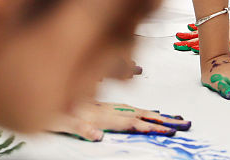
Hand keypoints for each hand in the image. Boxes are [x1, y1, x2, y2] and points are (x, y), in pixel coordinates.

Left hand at [52, 100, 190, 141]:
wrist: (44, 93)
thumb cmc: (51, 111)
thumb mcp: (62, 122)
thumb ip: (80, 128)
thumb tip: (98, 136)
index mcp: (102, 114)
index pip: (133, 122)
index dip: (151, 127)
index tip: (169, 131)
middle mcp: (109, 109)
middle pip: (142, 115)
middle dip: (165, 120)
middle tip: (185, 124)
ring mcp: (109, 107)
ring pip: (140, 111)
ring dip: (159, 115)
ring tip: (177, 118)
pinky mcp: (106, 108)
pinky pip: (132, 108)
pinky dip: (146, 111)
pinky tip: (152, 113)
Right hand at [173, 12, 229, 54]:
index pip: (216, 42)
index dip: (203, 45)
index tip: (189, 48)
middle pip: (207, 34)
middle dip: (192, 39)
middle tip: (177, 42)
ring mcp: (229, 24)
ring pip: (208, 28)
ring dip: (193, 33)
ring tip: (179, 35)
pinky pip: (212, 24)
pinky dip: (201, 26)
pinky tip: (192, 27)